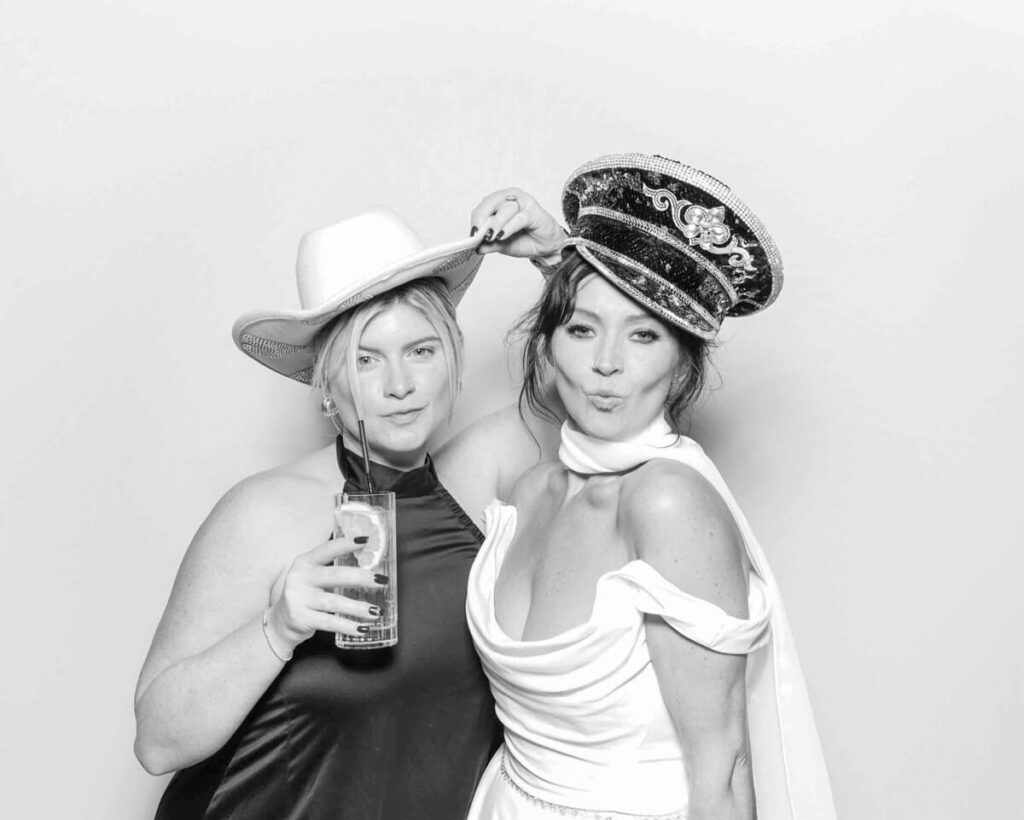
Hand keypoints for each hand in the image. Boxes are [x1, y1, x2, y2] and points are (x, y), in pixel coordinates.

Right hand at [264, 534, 385, 651]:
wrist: (279, 623)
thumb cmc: (305, 594)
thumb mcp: (311, 576)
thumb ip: (332, 568)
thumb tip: (369, 564)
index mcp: (304, 562)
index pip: (327, 549)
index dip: (345, 544)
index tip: (366, 540)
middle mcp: (300, 578)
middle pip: (335, 575)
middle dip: (361, 578)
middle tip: (382, 580)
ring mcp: (299, 599)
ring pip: (334, 602)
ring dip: (359, 608)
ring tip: (377, 611)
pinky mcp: (300, 619)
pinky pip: (329, 623)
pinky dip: (348, 626)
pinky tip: (363, 629)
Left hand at [470, 187, 565, 259]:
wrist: (545, 246)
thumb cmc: (524, 240)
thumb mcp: (502, 244)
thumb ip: (490, 244)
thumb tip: (477, 247)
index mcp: (498, 203)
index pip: (481, 208)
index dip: (475, 221)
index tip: (471, 236)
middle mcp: (509, 198)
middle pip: (490, 203)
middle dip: (481, 219)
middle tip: (476, 234)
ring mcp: (522, 202)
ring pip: (504, 209)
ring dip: (495, 224)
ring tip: (490, 237)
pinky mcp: (533, 210)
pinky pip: (518, 218)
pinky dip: (508, 227)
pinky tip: (501, 235)